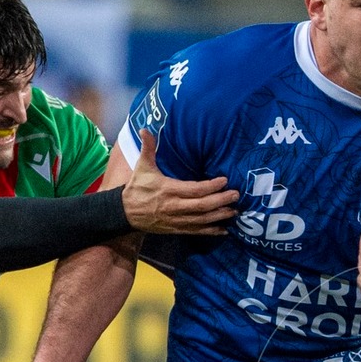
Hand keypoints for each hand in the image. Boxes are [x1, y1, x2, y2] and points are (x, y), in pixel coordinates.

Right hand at [121, 130, 238, 234]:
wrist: (124, 213)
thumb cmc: (137, 188)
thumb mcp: (142, 167)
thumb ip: (147, 148)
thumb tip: (145, 129)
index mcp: (167, 189)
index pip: (193, 189)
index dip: (210, 186)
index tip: (224, 180)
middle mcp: (173, 206)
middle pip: (201, 206)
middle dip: (220, 201)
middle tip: (236, 195)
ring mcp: (175, 220)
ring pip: (201, 220)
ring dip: (219, 216)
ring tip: (234, 211)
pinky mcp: (175, 229)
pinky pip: (195, 231)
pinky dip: (210, 231)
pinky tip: (223, 230)